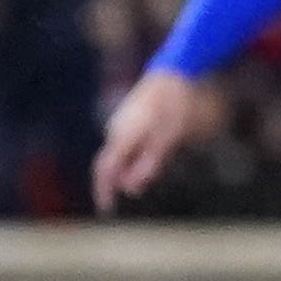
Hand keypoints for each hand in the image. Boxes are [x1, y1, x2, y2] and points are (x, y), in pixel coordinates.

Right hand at [93, 69, 209, 212]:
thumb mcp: (169, 137)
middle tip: (132, 194)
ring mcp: (123, 121)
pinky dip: (135, 156)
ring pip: (122, 153)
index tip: (106, 210)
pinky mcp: (132, 117)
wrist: (177, 69)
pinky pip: (128, 143)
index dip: (103, 192)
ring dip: (130, 168)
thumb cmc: (176, 105)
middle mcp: (118, 128)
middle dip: (120, 181)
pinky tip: (153, 154)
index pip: (104, 170)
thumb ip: (150, 162)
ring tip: (149, 172)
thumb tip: (132, 187)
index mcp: (124, 136)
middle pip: (112, 164)